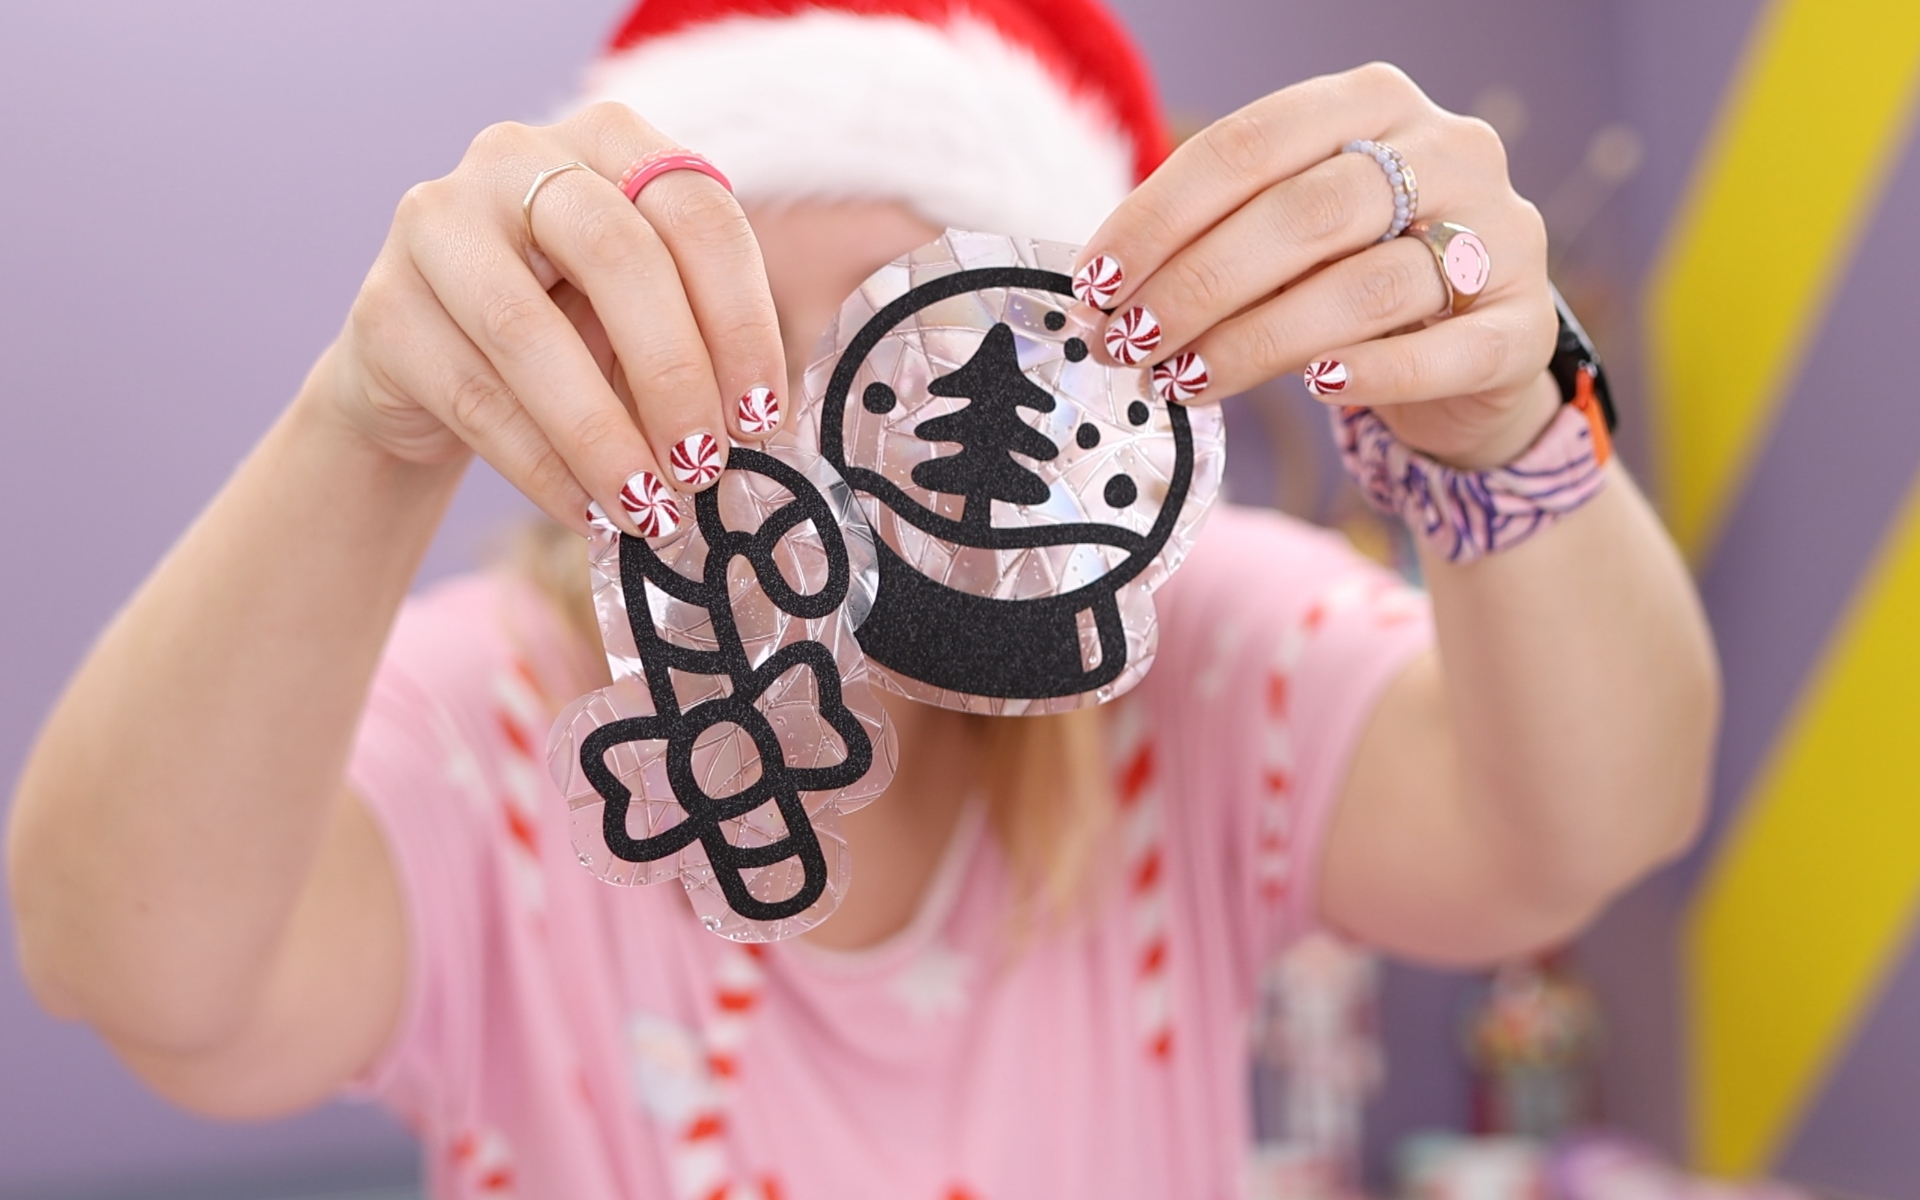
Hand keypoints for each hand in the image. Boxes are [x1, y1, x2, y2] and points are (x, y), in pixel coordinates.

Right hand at [319, 102, 787, 536]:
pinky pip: (473, 395)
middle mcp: (515, 156)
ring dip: (601, 435)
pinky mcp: (381, 306)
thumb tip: (759, 428)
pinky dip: (542, 466)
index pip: (697, 212)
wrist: (428, 371)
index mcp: (609, 141)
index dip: (741, 321)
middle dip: (674, 374)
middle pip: (616, 254)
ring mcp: (435, 221)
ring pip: (528, 331)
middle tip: (704, 464)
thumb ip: (698, 342)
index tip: (763, 417)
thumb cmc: (568, 334)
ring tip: (648, 508)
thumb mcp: (642, 317)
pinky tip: (585, 512)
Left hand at [1073, 63, 1558, 468]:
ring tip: (1183, 380)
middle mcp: (1447, 150)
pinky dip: (1371, 372)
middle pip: (1303, 213)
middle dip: (1197, 284)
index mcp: (1371, 103)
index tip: (1094, 282)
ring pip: (1363, 286)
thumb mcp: (1286, 238)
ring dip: (1256, 339)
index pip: (1249, 145)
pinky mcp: (1524, 327)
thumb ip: (1214, 242)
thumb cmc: (1352, 278)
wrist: (1473, 352)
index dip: (1160, 216)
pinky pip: (1444, 351)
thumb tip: (1101, 297)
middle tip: (1127, 342)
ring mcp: (1500, 235)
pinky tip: (1313, 387)